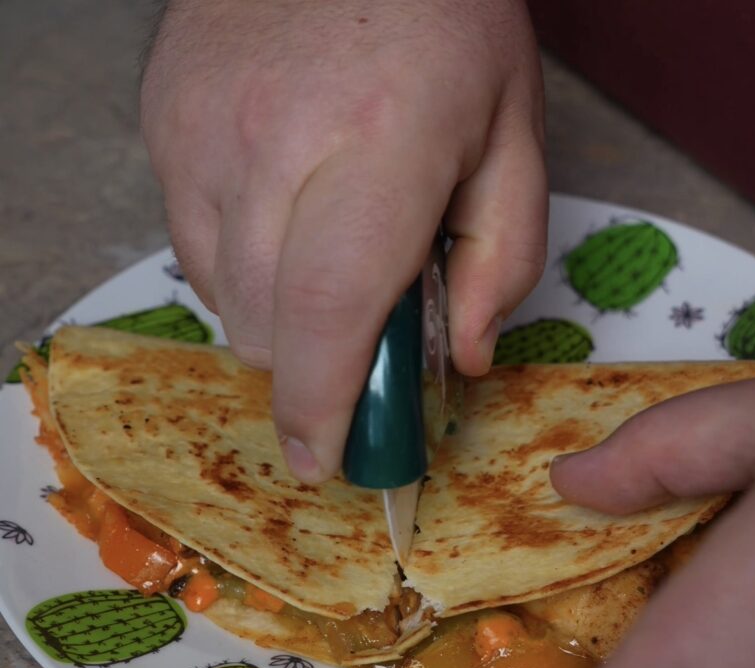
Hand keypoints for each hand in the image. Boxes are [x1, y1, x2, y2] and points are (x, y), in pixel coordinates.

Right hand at [141, 0, 545, 480]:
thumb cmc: (443, 22)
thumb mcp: (513, 134)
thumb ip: (505, 260)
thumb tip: (464, 358)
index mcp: (380, 146)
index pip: (327, 313)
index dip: (321, 406)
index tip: (327, 459)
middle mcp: (274, 147)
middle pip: (269, 330)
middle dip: (314, 367)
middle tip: (360, 343)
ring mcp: (203, 136)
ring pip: (227, 302)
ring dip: (280, 319)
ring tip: (326, 258)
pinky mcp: (164, 127)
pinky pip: (195, 249)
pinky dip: (244, 267)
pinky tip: (283, 217)